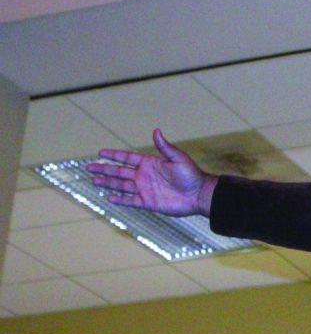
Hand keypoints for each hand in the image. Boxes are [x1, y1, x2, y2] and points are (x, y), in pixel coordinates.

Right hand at [86, 129, 216, 215]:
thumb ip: (165, 147)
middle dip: (104, 169)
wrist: (199, 195)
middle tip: (89, 167)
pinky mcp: (148, 202)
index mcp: (150, 163)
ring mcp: (145, 189)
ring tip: (94, 180)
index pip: (127, 158)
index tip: (100, 152)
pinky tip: (109, 197)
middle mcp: (144, 176)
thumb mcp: (178, 158)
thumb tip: (156, 131)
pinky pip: (130, 201)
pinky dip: (120, 199)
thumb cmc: (191, 175)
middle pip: (119, 172)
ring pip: (121, 185)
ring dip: (108, 183)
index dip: (114, 155)